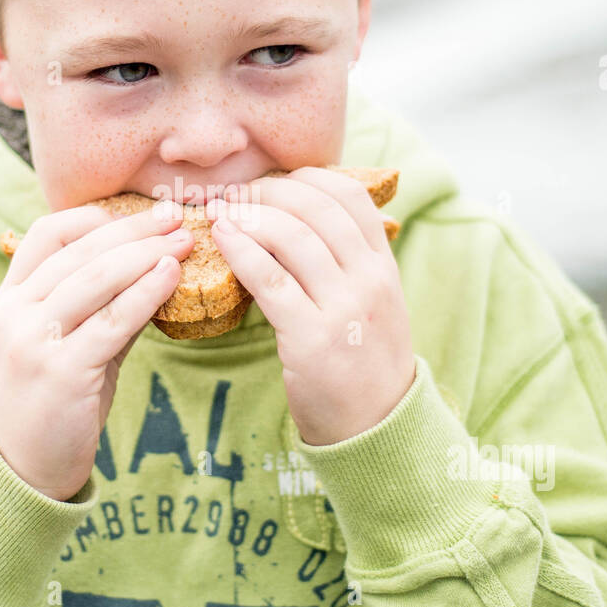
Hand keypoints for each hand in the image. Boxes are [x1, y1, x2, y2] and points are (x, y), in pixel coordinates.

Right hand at [0, 200, 193, 499]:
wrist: (24, 467)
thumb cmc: (53, 401)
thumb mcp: (68, 343)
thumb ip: (101, 306)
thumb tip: (157, 266)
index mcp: (10, 298)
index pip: (48, 234)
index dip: (95, 216)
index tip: (140, 212)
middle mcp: (15, 313)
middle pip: (80, 252)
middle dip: (134, 229)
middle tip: (175, 217)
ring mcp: (34, 341)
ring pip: (96, 280)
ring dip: (145, 254)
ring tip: (184, 242)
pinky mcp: (62, 371)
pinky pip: (112, 321)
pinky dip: (145, 293)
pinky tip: (172, 277)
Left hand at [206, 167, 415, 445]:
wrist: (378, 427)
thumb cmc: (364, 361)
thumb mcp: (375, 304)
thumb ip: (350, 263)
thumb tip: (303, 219)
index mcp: (384, 267)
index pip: (350, 198)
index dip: (307, 179)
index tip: (274, 183)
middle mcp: (369, 281)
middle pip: (316, 209)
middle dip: (270, 192)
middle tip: (237, 194)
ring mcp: (343, 309)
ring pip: (291, 237)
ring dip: (249, 216)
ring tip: (221, 212)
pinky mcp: (311, 338)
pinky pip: (270, 279)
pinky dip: (241, 250)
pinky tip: (221, 237)